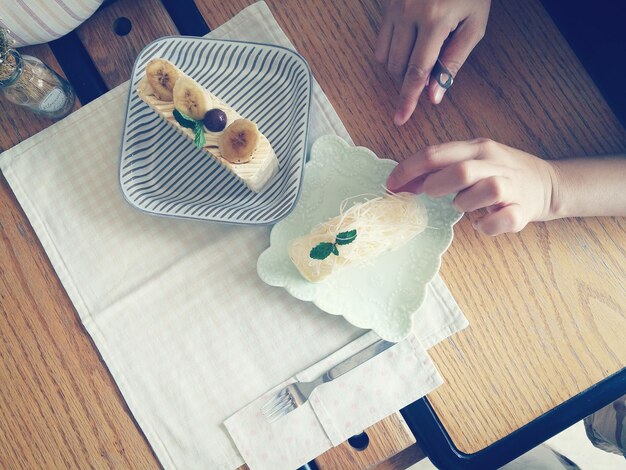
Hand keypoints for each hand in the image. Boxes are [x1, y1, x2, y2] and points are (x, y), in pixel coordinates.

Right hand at [375, 0, 490, 124]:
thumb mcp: (473, 25)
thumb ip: (453, 61)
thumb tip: (434, 96)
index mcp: (435, 20)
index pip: (417, 72)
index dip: (408, 99)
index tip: (400, 118)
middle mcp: (408, 13)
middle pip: (398, 67)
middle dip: (411, 76)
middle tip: (431, 64)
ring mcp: (393, 7)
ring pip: (385, 57)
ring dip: (401, 65)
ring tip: (422, 50)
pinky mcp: (385, 5)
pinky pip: (380, 42)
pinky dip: (392, 51)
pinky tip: (409, 40)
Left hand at [386, 139, 556, 235]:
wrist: (547, 183)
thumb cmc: (497, 173)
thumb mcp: (469, 162)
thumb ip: (438, 169)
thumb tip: (401, 181)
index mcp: (476, 148)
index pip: (435, 154)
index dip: (408, 170)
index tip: (390, 185)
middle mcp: (494, 163)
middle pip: (461, 171)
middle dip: (437, 186)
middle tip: (431, 195)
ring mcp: (511, 186)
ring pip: (488, 190)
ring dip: (466, 203)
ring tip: (463, 206)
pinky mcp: (523, 211)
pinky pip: (504, 219)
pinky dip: (487, 225)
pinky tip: (480, 223)